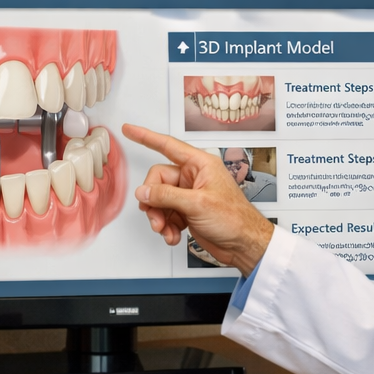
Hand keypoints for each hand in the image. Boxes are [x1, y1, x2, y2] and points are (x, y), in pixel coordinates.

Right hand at [122, 124, 274, 276]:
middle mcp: (194, 177)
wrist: (244, 244)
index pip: (167, 146)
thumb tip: (144, 191)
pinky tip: (172, 235)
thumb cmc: (234, 219)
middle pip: (158, 181)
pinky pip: (167, 214)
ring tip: (165, 230)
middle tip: (155, 217)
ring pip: (160, 200)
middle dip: (154, 201)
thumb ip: (166, 196)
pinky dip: (166, 226)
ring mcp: (190, 195)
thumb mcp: (197, 204)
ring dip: (159, 217)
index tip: (129, 129)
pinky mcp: (188, 212)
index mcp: (200, 165)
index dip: (146, 137)